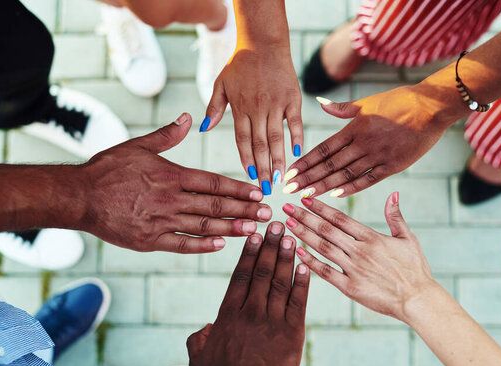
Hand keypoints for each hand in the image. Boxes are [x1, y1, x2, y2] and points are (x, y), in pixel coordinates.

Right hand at [79, 113, 271, 253]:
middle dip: (244, 210)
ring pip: (203, 226)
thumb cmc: (108, 169)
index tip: (258, 193)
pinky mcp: (150, 240)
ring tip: (253, 229)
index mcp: (170, 175)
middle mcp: (170, 199)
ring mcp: (160, 222)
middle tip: (267, 214)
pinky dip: (202, 246)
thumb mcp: (137, 145)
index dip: (238, 189)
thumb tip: (189, 119)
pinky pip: (181, 244)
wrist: (79, 196)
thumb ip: (167, 135)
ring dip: (231, 228)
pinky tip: (221, 245)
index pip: (213, 183)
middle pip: (215, 206)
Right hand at [187, 222, 309, 365]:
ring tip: (291, 237)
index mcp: (229, 314)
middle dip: (270, 246)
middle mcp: (251, 311)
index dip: (249, 253)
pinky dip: (303, 282)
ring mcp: (272, 321)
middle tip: (277, 225)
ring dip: (286, 257)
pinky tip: (306, 265)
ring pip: (280, 282)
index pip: (241, 275)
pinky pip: (298, 302)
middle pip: (262, 271)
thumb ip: (200, 337)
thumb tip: (208, 327)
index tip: (255, 235)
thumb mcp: (198, 357)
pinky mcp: (292, 332)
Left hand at [202, 47, 303, 194]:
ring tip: (281, 178)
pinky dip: (297, 137)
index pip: (242, 140)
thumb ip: (213, 108)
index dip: (246, 159)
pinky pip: (295, 122)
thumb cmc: (240, 64)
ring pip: (277, 137)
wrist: (264, 42)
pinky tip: (298, 154)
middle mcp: (258, 109)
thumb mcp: (221, 84)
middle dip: (263, 168)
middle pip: (260, 144)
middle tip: (266, 189)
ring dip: (278, 159)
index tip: (249, 177)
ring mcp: (277, 104)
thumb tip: (202, 129)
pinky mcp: (292, 99)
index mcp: (240, 108)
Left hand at [282, 194, 434, 321]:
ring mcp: (354, 269)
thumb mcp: (408, 238)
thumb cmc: (414, 269)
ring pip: (323, 248)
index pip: (340, 218)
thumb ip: (395, 216)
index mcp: (372, 237)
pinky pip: (325, 272)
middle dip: (304, 217)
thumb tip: (392, 193)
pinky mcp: (350, 287)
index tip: (305, 198)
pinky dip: (310, 262)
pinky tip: (296, 252)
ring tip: (287, 225)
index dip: (320, 207)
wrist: (418, 299)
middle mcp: (360, 251)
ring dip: (303, 235)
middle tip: (286, 207)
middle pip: (326, 230)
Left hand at [283, 84, 461, 197]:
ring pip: (345, 174)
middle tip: (288, 190)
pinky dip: (351, 188)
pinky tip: (335, 195)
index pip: (323, 148)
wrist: (431, 107)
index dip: (305, 162)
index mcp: (354, 128)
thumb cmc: (399, 101)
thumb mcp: (368, 102)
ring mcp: (378, 156)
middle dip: (307, 178)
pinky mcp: (393, 165)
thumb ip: (343, 109)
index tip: (289, 173)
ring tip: (305, 195)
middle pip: (330, 164)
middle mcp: (363, 143)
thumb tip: (320, 104)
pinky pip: (368, 179)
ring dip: (324, 186)